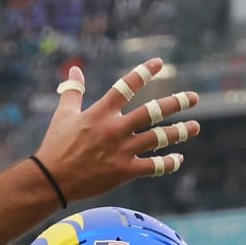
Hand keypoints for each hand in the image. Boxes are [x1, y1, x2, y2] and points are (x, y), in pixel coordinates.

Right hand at [34, 59, 200, 202]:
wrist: (51, 180)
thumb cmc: (55, 146)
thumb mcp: (63, 115)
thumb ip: (73, 91)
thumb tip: (74, 69)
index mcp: (100, 112)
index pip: (126, 86)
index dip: (143, 72)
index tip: (159, 63)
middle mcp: (115, 128)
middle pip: (153, 111)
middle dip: (177, 103)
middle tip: (194, 98)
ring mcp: (121, 150)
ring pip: (159, 138)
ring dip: (180, 132)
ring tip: (194, 127)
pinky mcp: (124, 171)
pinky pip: (154, 166)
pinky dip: (168, 163)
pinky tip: (177, 159)